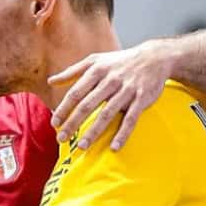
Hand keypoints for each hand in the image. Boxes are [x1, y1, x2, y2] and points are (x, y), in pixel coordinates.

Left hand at [47, 39, 175, 149]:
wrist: (154, 57)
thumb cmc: (120, 61)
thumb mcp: (95, 61)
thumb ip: (72, 71)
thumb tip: (50, 81)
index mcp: (97, 71)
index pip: (76, 93)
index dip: (64, 109)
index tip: (54, 123)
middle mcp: (111, 81)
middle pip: (88, 105)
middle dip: (73, 123)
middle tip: (61, 139)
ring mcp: (127, 90)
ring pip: (107, 114)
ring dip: (94, 131)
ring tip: (82, 146)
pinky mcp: (142, 99)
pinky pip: (131, 119)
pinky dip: (123, 134)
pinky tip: (114, 147)